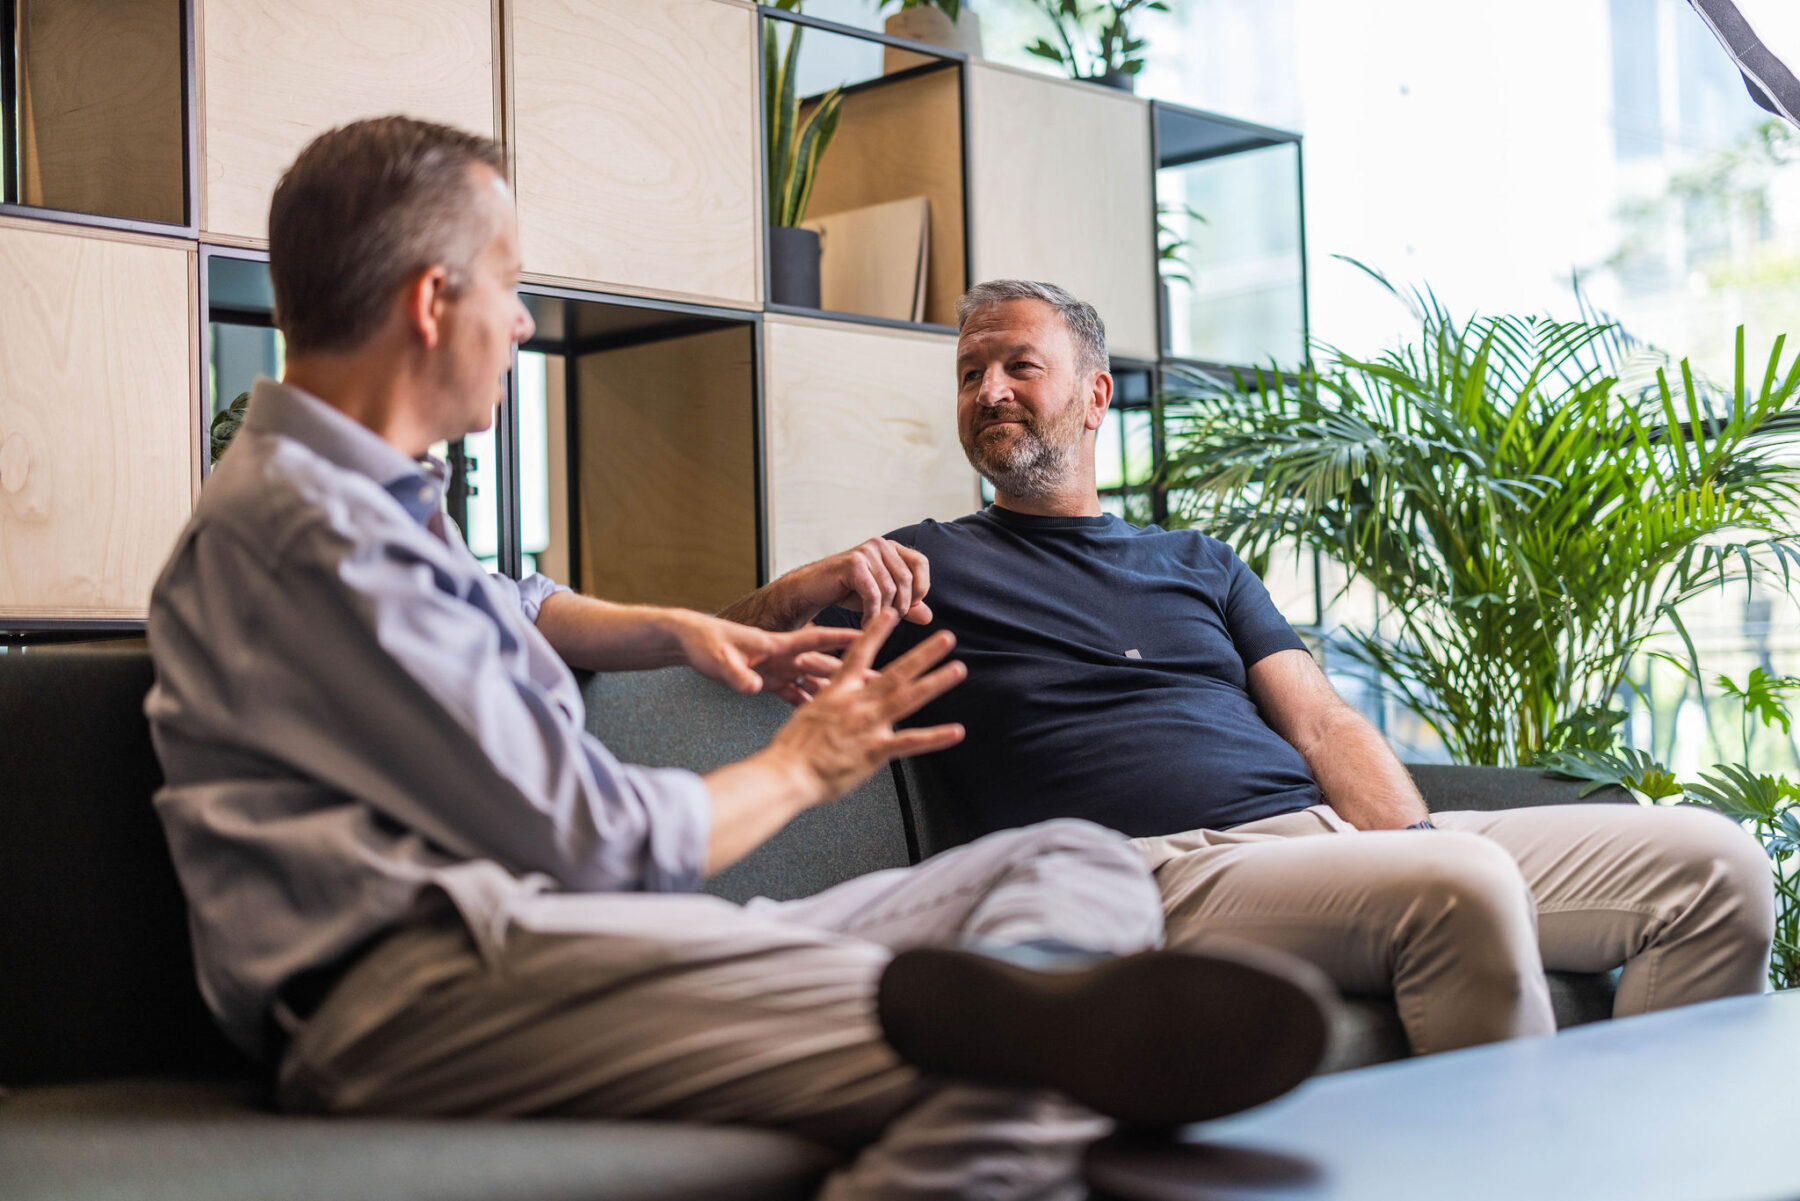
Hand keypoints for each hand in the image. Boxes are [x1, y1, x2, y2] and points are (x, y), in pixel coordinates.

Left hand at [676, 613, 857, 704]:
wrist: (687, 641)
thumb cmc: (703, 642)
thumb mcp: (720, 660)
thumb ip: (738, 675)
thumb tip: (752, 687)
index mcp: (776, 645)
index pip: (817, 638)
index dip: (843, 637)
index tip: (871, 633)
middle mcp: (782, 657)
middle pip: (824, 663)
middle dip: (852, 670)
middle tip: (879, 679)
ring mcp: (777, 669)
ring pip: (814, 681)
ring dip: (836, 691)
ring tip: (861, 701)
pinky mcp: (768, 681)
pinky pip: (795, 695)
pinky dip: (809, 705)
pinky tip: (824, 716)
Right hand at [764, 610, 965, 802]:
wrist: (786, 773)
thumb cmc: (792, 748)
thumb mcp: (809, 712)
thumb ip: (832, 699)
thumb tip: (844, 692)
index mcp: (838, 691)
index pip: (859, 654)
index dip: (876, 632)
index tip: (891, 615)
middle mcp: (856, 703)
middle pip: (895, 672)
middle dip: (923, 653)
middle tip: (945, 638)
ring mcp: (867, 725)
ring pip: (908, 698)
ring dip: (935, 682)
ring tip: (957, 669)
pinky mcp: (874, 751)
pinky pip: (910, 742)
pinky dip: (935, 737)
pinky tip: (955, 731)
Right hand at [803, 538, 933, 624]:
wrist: (813, 589)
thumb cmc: (848, 591)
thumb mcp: (883, 599)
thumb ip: (907, 606)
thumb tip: (928, 617)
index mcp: (892, 548)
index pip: (920, 563)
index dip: (920, 588)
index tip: (908, 608)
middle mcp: (881, 544)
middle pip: (906, 580)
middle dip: (901, 606)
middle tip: (888, 621)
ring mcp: (866, 551)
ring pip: (890, 589)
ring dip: (884, 613)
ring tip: (874, 624)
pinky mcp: (853, 563)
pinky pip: (873, 593)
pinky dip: (872, 613)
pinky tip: (865, 623)